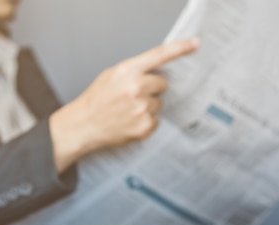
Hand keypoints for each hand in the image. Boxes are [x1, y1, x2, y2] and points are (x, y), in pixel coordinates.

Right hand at [50, 38, 198, 172]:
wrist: (82, 125)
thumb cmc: (95, 100)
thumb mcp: (110, 75)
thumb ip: (133, 70)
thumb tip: (156, 71)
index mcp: (127, 71)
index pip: (159, 55)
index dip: (180, 48)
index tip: (195, 44)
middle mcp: (136, 88)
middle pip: (163, 83)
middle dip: (153, 87)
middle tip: (134, 94)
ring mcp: (141, 108)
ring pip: (159, 103)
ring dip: (148, 105)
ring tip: (128, 110)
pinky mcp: (144, 126)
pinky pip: (156, 120)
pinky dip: (146, 121)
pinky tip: (130, 121)